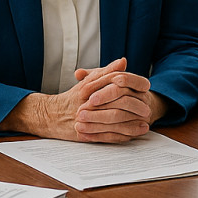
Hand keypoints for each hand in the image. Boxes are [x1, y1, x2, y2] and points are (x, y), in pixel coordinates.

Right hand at [1, 58, 153, 142]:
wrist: (49, 115)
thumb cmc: (72, 98)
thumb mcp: (88, 81)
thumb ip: (106, 72)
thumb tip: (123, 61)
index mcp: (88, 87)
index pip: (113, 82)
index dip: (132, 85)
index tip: (146, 87)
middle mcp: (86, 102)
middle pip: (115, 102)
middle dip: (134, 106)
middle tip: (148, 108)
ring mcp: (85, 118)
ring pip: (112, 121)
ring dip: (131, 124)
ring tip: (145, 124)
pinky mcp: (84, 133)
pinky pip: (105, 136)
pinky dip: (120, 136)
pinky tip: (132, 136)